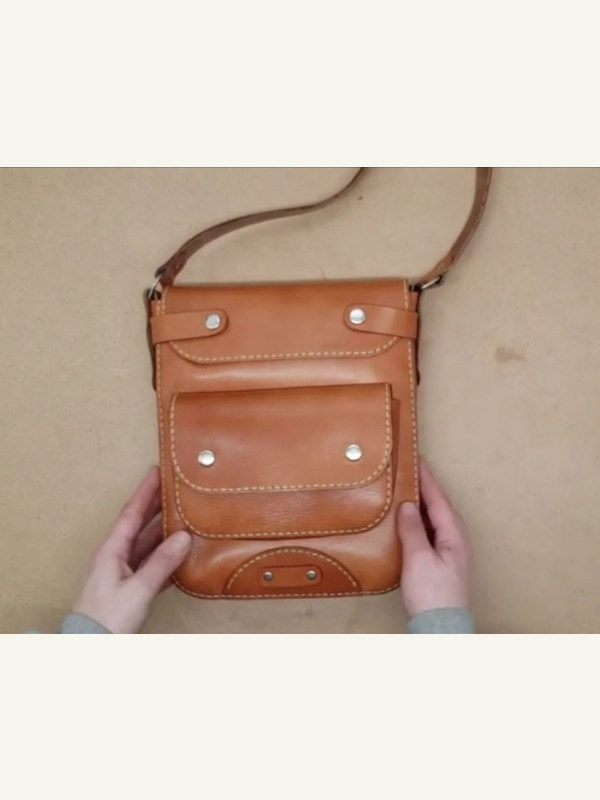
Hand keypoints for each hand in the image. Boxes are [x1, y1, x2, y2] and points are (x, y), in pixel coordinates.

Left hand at [73, 467, 191, 632]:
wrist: (92, 648)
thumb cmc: (109, 617)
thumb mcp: (138, 589)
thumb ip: (162, 562)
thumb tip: (183, 536)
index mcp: (112, 551)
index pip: (131, 514)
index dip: (145, 492)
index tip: (157, 471)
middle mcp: (116, 557)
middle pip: (140, 526)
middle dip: (156, 507)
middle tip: (175, 489)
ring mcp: (123, 573)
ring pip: (147, 546)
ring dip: (164, 533)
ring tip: (184, 517)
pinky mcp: (131, 589)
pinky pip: (152, 565)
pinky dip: (167, 558)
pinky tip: (181, 555)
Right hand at [397, 460, 469, 617]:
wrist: (441, 629)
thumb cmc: (432, 594)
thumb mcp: (418, 558)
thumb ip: (412, 529)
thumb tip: (408, 504)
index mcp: (453, 535)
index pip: (438, 499)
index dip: (427, 479)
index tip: (417, 460)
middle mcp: (456, 541)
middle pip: (440, 507)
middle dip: (427, 487)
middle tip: (411, 470)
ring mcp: (450, 553)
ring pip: (436, 519)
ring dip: (424, 503)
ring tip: (408, 489)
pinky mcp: (442, 564)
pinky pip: (431, 532)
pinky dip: (420, 520)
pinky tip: (409, 521)